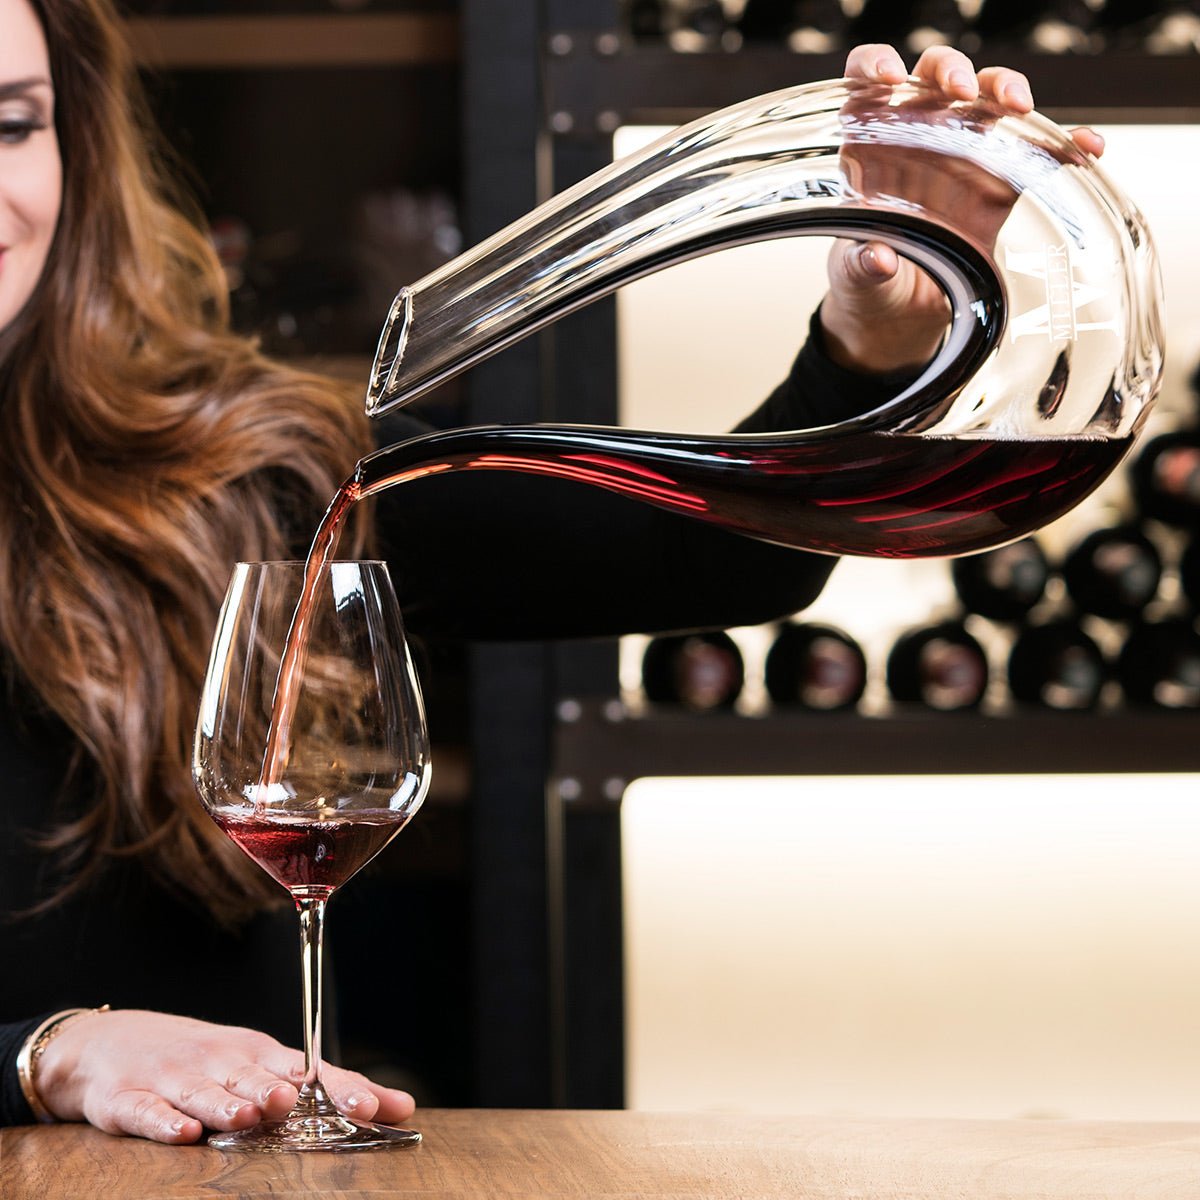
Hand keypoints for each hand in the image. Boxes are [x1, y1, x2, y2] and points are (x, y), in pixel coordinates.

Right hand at [33, 1008, 415, 1143]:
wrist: (109, 1042)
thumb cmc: (203, 1061)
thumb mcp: (261, 1068)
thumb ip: (327, 1092)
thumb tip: (402, 1107)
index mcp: (259, 1054)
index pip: (308, 1069)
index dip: (340, 1088)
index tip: (374, 1106)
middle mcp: (222, 1060)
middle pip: (257, 1077)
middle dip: (282, 1092)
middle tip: (301, 1103)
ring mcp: (175, 1078)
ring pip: (206, 1093)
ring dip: (230, 1104)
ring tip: (253, 1114)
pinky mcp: (129, 1099)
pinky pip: (149, 1113)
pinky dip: (165, 1122)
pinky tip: (185, 1133)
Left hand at [820, 44, 1105, 375]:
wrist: (899, 317)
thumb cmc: (868, 284)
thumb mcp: (856, 279)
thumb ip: (861, 267)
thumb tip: (877, 259)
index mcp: (869, 149)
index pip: (865, 84)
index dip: (874, 68)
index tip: (888, 79)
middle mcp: (915, 140)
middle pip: (935, 77)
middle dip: (951, 71)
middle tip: (960, 92)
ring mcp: (961, 157)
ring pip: (986, 99)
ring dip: (1006, 90)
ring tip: (1018, 108)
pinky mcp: (998, 184)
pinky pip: (1035, 153)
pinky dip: (1063, 144)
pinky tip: (1083, 148)